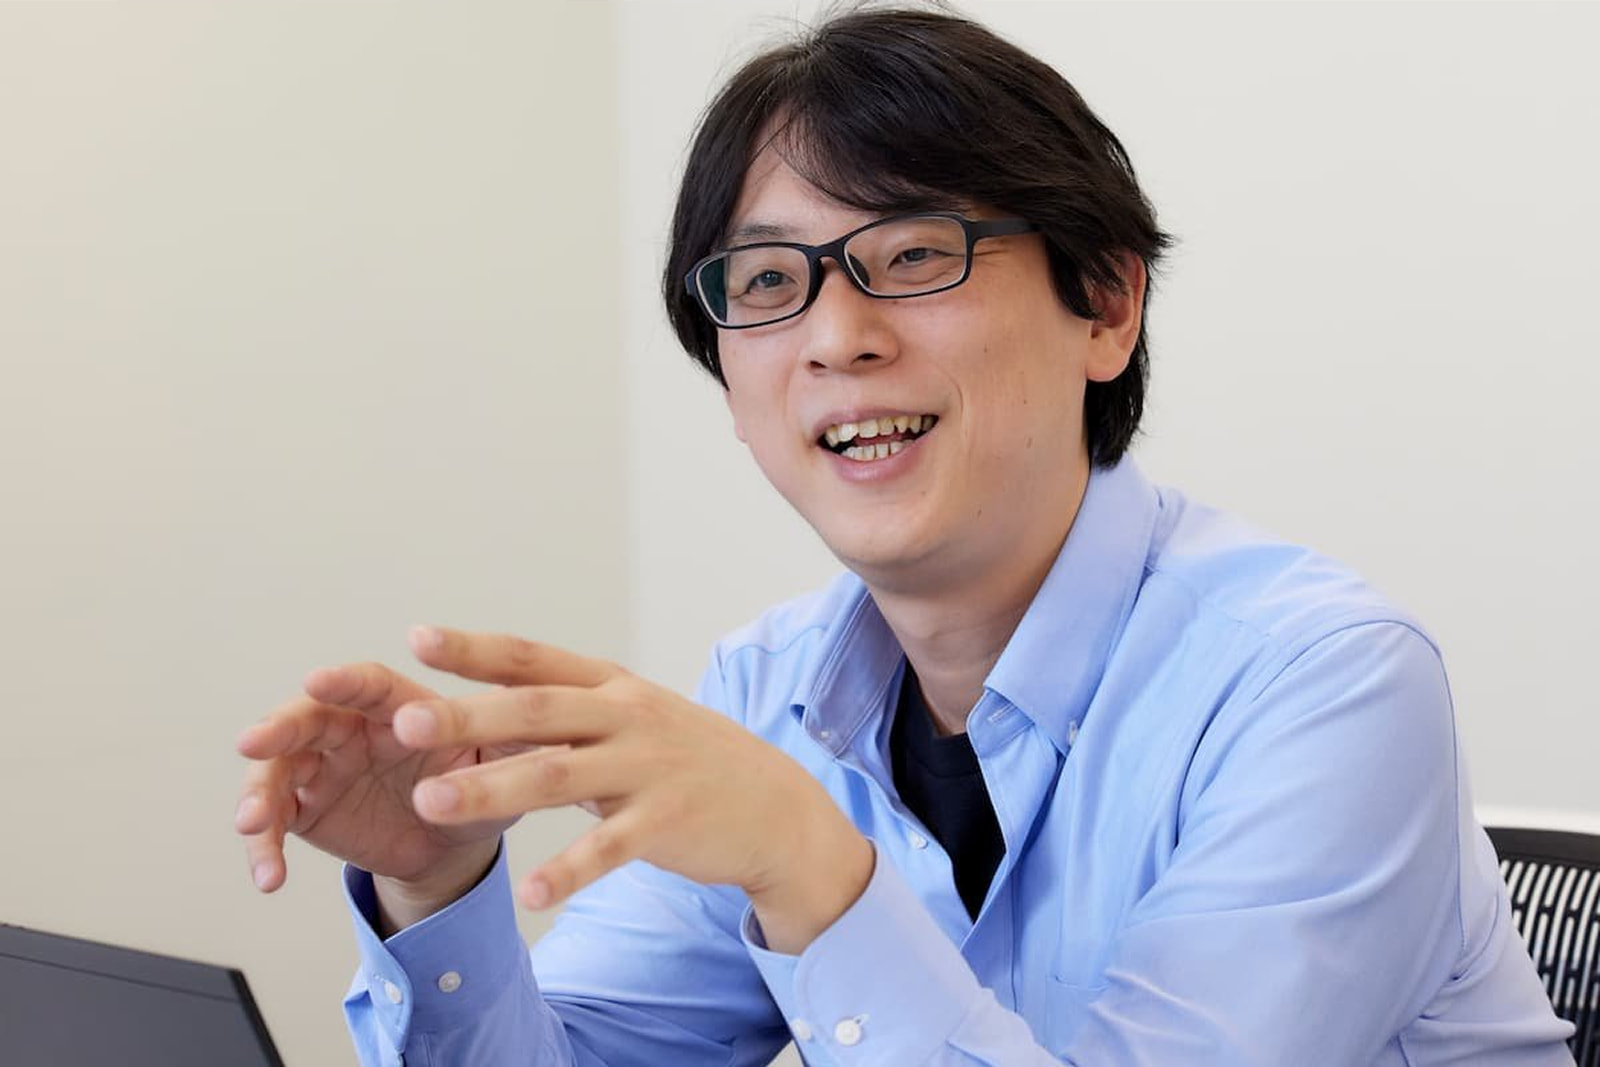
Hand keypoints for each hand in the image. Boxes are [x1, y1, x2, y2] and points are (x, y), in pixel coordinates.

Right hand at [234, 657, 526, 894]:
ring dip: (258, 794)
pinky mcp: (306, 809)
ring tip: (253, 825)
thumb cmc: (485, 787)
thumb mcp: (504, 770)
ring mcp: (324, 766)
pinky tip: (269, 878)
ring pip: (276, 768)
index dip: (344, 679)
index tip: (319, 679)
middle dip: (278, 726)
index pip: (369, 684)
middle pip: (306, 716)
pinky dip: (264, 847)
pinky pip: (274, 822)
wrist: (458, 845)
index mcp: (402, 706)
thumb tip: (534, 746)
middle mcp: (354, 727)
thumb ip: (511, 752)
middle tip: (255, 742)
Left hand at [396, 625, 872, 948]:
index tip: (418, 639)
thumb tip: (481, 709)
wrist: (774, 805)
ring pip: (556, 777)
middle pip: (535, 712)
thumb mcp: (630, 720)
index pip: (534, 660)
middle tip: (403, 721)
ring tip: (427, 802)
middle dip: (466, 716)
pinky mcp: (667, 823)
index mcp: (611, 687)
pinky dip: (566, 872)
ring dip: (489, 789)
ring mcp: (648, 769)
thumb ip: (564, 716)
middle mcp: (626, 718)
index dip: (476, 650)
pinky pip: (608, 850)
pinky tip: (528, 895)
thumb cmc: (685, 759)